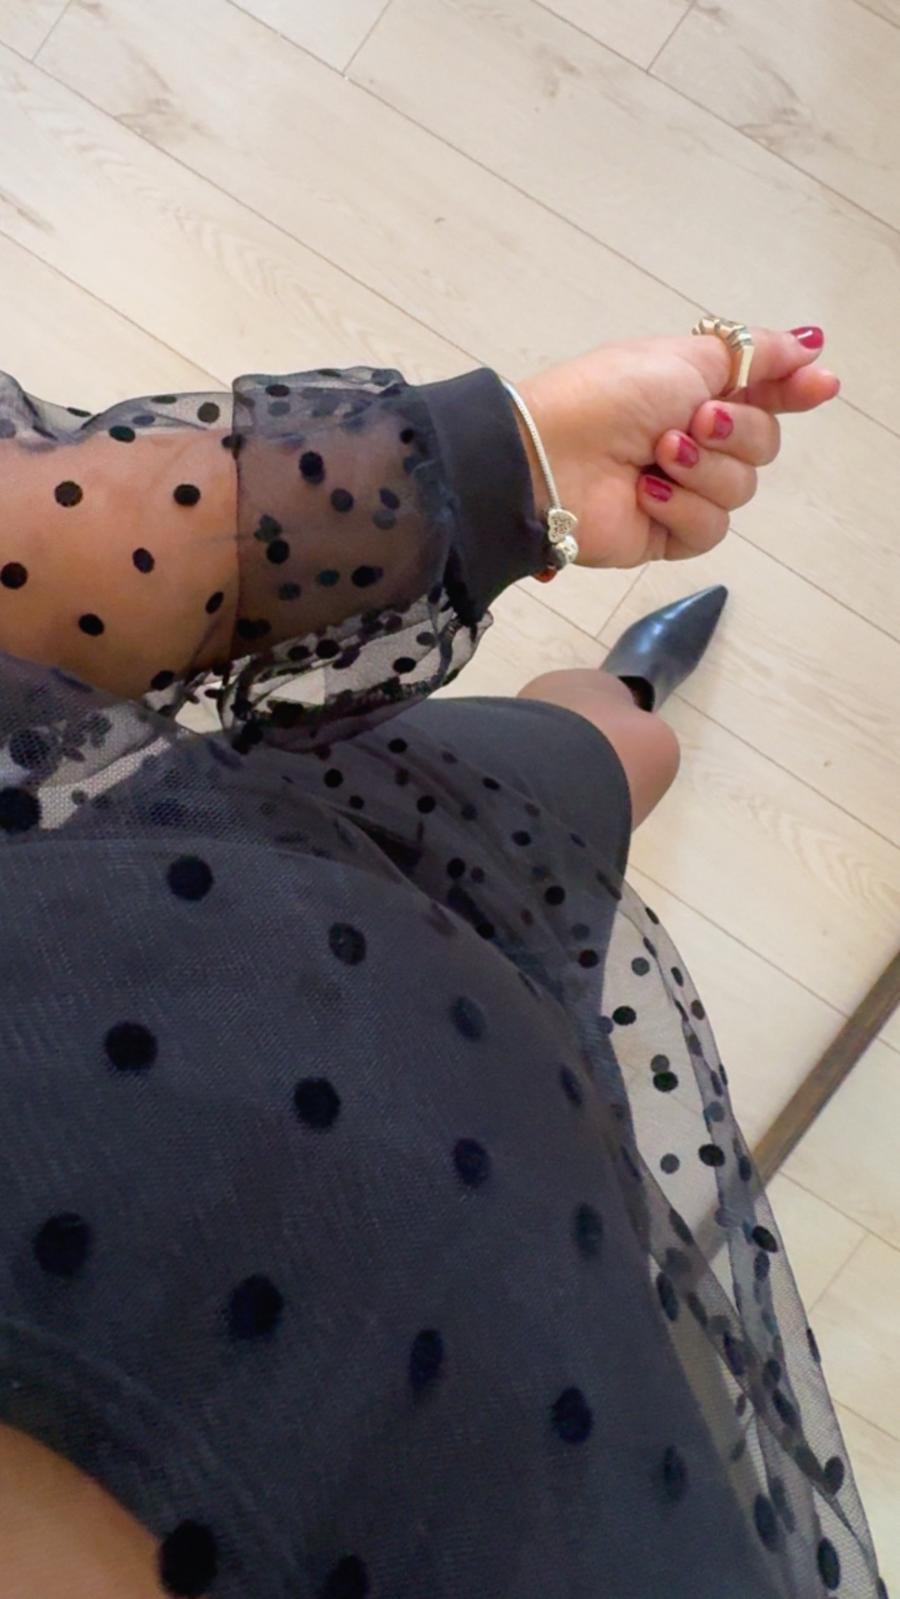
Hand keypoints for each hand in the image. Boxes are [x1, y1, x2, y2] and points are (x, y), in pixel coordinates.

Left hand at [515, 327, 839, 566]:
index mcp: (698, 390)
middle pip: (764, 444)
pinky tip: (646, 494)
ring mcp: (684, 489)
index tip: (820, 385)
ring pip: (742, 489)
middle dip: (736, 432)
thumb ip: (754, 354)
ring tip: (656, 456)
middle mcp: (696, 439)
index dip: (795, 390)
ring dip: (703, 469)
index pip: (765, 393)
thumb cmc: (609, 397)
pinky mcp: (669, 534)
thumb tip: (809, 346)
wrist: (553, 457)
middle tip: (694, 421)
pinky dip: (681, 508)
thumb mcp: (687, 357)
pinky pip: (710, 528)